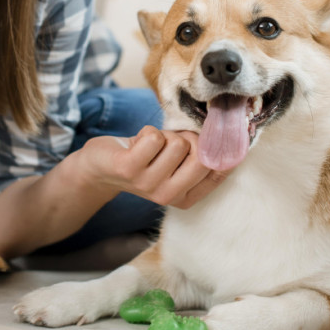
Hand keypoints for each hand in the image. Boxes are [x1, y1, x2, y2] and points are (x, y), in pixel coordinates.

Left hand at [80, 126, 227, 208]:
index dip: (218, 146)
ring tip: (150, 146)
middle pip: (202, 156)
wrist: (99, 167)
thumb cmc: (143, 159)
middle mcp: (169, 196)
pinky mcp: (129, 169)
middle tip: (170, 142)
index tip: (208, 135)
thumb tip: (231, 135)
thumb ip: (200, 155)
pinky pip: (154, 138)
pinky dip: (147, 132)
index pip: (219, 169)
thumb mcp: (175, 163)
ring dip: (164, 136)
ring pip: (178, 143)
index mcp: (186, 197)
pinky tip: (136, 144)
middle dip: (188, 139)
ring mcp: (149, 185)